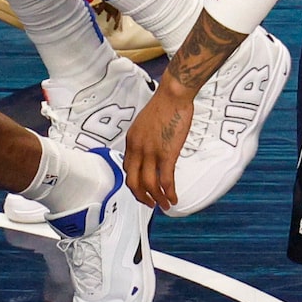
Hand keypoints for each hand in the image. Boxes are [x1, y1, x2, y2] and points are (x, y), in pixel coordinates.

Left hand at [123, 76, 193, 211]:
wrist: (173, 96)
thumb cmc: (163, 106)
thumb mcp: (145, 125)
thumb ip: (144, 140)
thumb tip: (150, 152)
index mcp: (131, 141)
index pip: (127, 168)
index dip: (133, 183)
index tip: (141, 190)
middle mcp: (137, 148)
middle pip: (133, 181)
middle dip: (141, 197)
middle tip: (150, 204)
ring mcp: (151, 152)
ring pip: (149, 185)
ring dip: (156, 199)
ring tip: (165, 205)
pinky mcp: (167, 154)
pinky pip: (165, 180)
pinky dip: (169, 193)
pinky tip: (174, 198)